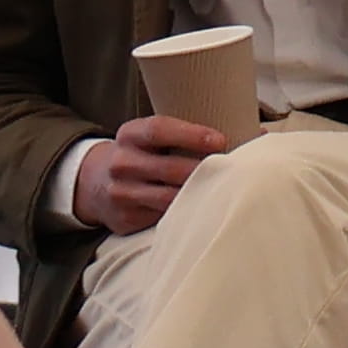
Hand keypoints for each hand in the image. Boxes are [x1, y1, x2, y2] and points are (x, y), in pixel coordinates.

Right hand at [79, 115, 229, 235]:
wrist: (96, 182)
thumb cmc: (143, 155)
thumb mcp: (151, 137)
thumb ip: (185, 134)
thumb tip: (251, 132)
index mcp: (130, 134)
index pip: (159, 130)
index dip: (191, 135)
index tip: (221, 141)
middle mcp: (122, 162)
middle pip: (169, 168)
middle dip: (204, 171)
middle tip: (234, 172)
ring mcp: (121, 192)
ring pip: (168, 197)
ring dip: (199, 195)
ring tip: (225, 192)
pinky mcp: (125, 217)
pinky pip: (163, 217)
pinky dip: (186, 214)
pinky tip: (206, 211)